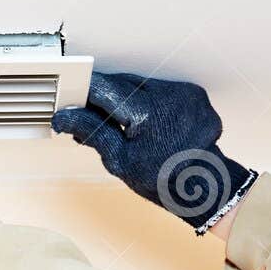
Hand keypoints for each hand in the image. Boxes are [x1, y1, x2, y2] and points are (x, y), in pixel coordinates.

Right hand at [51, 71, 256, 233]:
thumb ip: (91, 130)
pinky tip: (150, 122)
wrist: (204, 186)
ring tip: (127, 125)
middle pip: (122, 83)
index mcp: (145, 112)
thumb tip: (66, 116)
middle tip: (94, 117)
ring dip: (128, 98)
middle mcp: (167, 95)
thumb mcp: (119, 160)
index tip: (72, 99)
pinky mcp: (193, 93)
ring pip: (141, 84)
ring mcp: (183, 93)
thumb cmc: (164, 180)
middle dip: (105, 98)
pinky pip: (161, 89)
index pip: (103, 88)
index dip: (83, 92)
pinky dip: (150, 101)